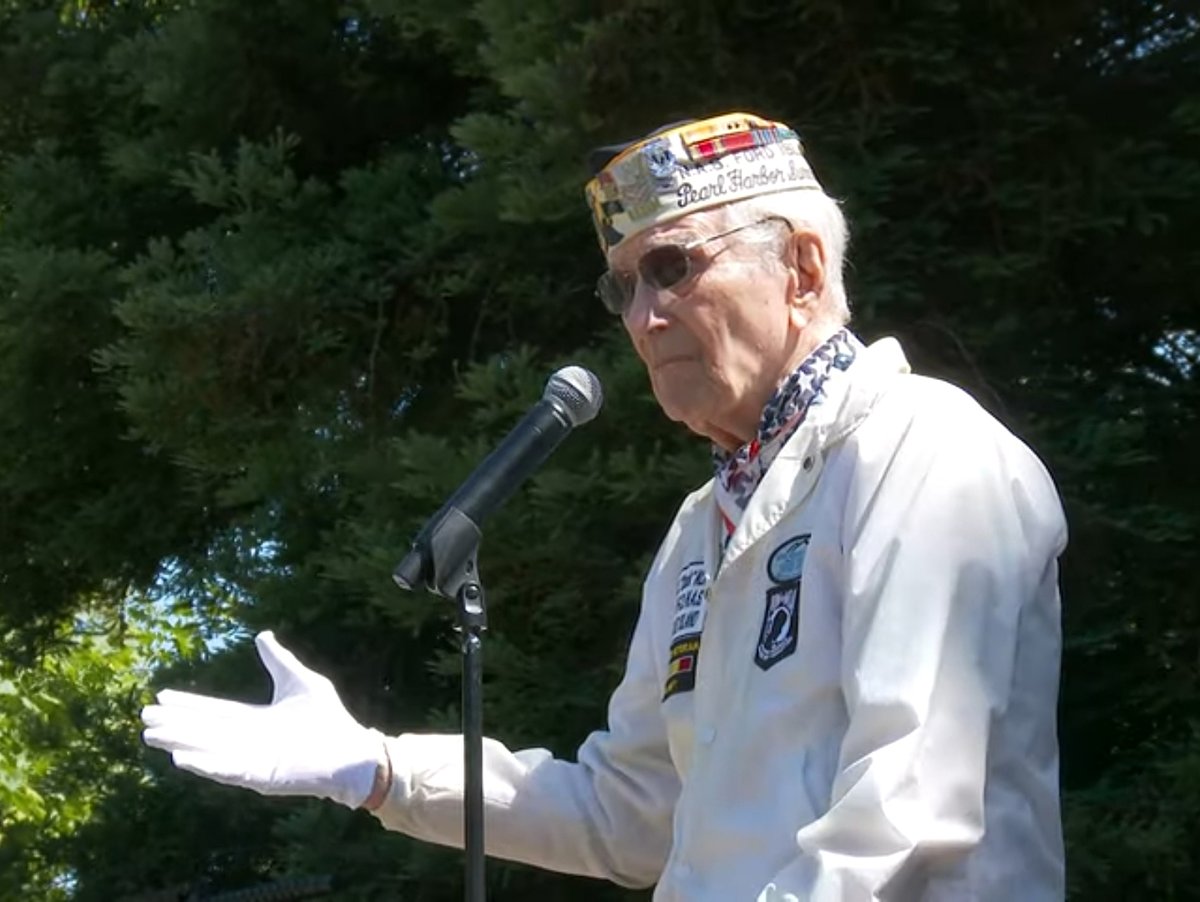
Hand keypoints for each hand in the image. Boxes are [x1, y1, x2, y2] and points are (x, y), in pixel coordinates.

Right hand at [141, 631, 386, 808]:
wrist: (351, 749)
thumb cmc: (329, 719)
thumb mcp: (299, 681)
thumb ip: (279, 660)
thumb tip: (261, 634)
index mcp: (255, 720)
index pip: (213, 711)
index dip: (188, 705)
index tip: (160, 696)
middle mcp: (248, 741)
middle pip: (203, 732)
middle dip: (174, 725)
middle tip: (143, 719)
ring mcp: (252, 760)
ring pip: (208, 750)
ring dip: (180, 744)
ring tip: (153, 737)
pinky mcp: (261, 777)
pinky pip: (227, 771)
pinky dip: (204, 765)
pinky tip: (182, 758)